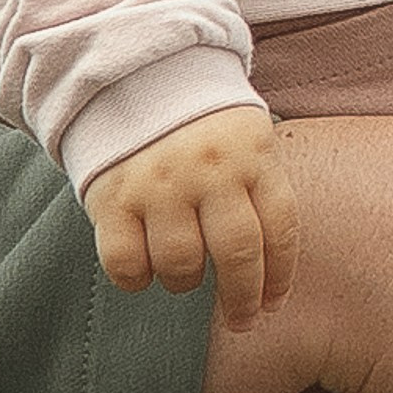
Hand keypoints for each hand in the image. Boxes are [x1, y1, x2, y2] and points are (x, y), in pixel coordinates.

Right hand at [84, 104, 298, 330]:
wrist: (132, 73)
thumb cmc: (200, 122)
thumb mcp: (245, 137)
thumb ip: (259, 189)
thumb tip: (271, 272)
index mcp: (251, 153)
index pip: (280, 228)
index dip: (280, 276)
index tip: (273, 304)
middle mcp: (208, 168)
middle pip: (237, 254)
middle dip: (242, 299)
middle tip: (242, 319)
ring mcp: (159, 182)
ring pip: (181, 264)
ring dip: (186, 282)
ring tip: (185, 274)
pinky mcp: (112, 196)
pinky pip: (126, 263)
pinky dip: (137, 279)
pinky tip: (145, 270)